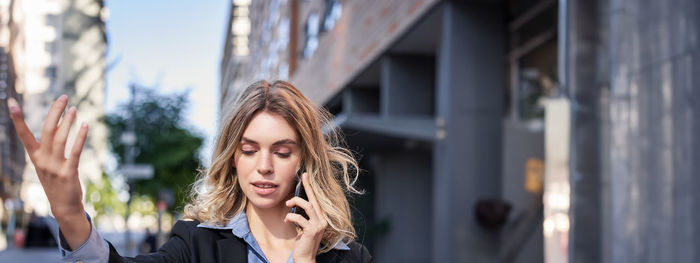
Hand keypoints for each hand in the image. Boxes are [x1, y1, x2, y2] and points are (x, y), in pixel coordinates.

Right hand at [8, 95, 89, 248]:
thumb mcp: (48, 164)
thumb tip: (56, 124)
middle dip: (54, 112)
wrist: (64, 206)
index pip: (24, 135)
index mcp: (35, 157)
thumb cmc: (56, 181)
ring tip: (74, 108)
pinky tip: (85, 125)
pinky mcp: (69, 173)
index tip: (12, 103)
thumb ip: (50, 146)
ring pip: (60, 139)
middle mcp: (42, 161)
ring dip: (67, 122)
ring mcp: (55, 167)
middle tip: (63, 97)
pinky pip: (75, 152)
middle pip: (46, 131)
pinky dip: (80, 137)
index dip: (18, 120)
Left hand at [284, 172, 326, 262]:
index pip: (316, 200)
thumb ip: (304, 217)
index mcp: (321, 218)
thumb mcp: (305, 227)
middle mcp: (322, 220)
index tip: (306, 176)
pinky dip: (290, 217)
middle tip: (302, 177)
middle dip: (307, 187)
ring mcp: (318, 225)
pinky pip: (299, 218)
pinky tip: (286, 220)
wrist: (305, 258)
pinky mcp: (311, 230)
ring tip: (287, 204)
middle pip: (313, 200)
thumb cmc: (304, 243)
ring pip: (307, 206)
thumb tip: (295, 204)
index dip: (310, 187)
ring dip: (295, 202)